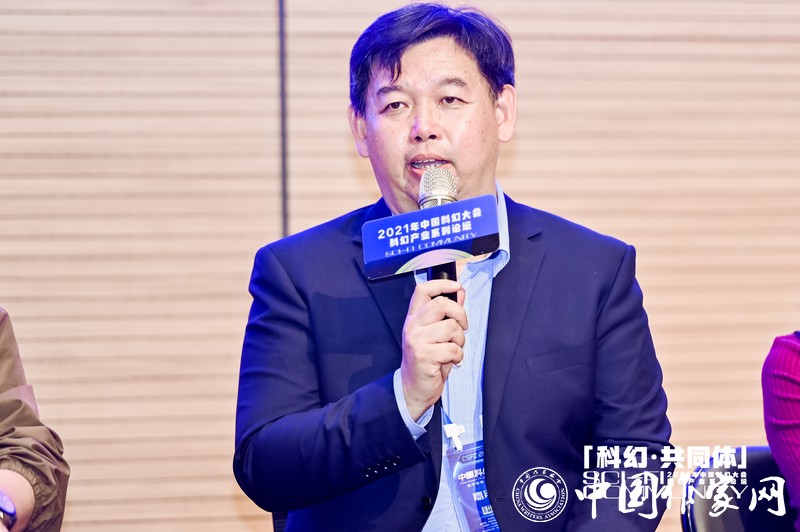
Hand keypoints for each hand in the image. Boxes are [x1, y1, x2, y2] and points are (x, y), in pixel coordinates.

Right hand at [400, 280, 466, 419]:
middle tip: (462, 327)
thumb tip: (459, 293)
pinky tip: (451, 360)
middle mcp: (412, 326)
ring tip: (454, 349)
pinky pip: (453, 348)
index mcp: (413, 318)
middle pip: (442, 304)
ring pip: (451, 327)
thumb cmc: (426, 360)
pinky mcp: (425, 356)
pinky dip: (458, 356)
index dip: (442, 283)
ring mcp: (417, 341)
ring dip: (460, 340)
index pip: (423, 290)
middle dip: (460, 315)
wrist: (412, 388)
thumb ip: (446, 313)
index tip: (457, 286)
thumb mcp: (434, 334)